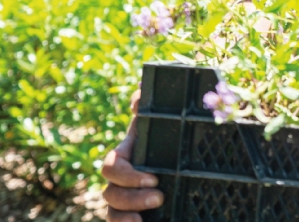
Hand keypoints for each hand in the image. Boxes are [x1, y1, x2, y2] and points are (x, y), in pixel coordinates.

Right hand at [102, 89, 163, 221]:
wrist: (187, 162)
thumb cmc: (171, 137)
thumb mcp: (164, 123)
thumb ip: (152, 107)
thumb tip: (139, 90)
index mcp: (129, 154)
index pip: (113, 166)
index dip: (127, 175)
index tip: (153, 179)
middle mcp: (123, 176)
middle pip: (110, 190)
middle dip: (131, 196)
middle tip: (159, 196)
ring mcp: (125, 195)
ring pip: (111, 207)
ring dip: (129, 210)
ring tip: (157, 207)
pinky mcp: (131, 211)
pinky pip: (114, 220)